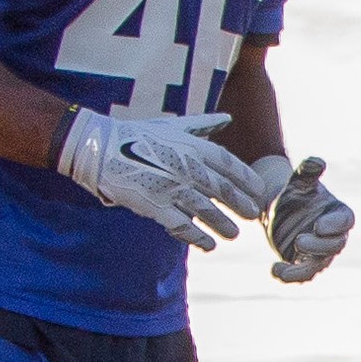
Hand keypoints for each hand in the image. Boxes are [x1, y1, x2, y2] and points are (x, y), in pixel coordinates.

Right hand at [58, 107, 278, 249]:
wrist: (101, 149)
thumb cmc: (138, 135)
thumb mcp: (174, 125)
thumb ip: (204, 124)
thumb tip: (228, 117)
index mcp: (193, 146)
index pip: (229, 165)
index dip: (247, 179)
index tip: (259, 191)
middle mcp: (186, 167)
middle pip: (222, 190)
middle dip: (240, 204)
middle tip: (252, 215)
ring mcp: (171, 187)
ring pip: (206, 211)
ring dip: (223, 224)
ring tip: (234, 233)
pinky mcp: (155, 205)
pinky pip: (182, 225)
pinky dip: (197, 237)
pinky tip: (208, 244)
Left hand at [265, 153, 354, 282]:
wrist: (280, 209)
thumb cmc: (296, 192)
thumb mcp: (300, 180)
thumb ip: (308, 171)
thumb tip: (316, 161)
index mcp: (339, 215)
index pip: (345, 222)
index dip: (334, 226)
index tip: (318, 225)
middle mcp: (334, 237)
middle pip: (333, 246)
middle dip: (317, 246)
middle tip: (298, 241)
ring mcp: (320, 253)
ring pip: (317, 265)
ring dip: (302, 268)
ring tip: (284, 269)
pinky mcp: (304, 264)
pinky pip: (302, 274)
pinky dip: (290, 276)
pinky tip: (275, 271)